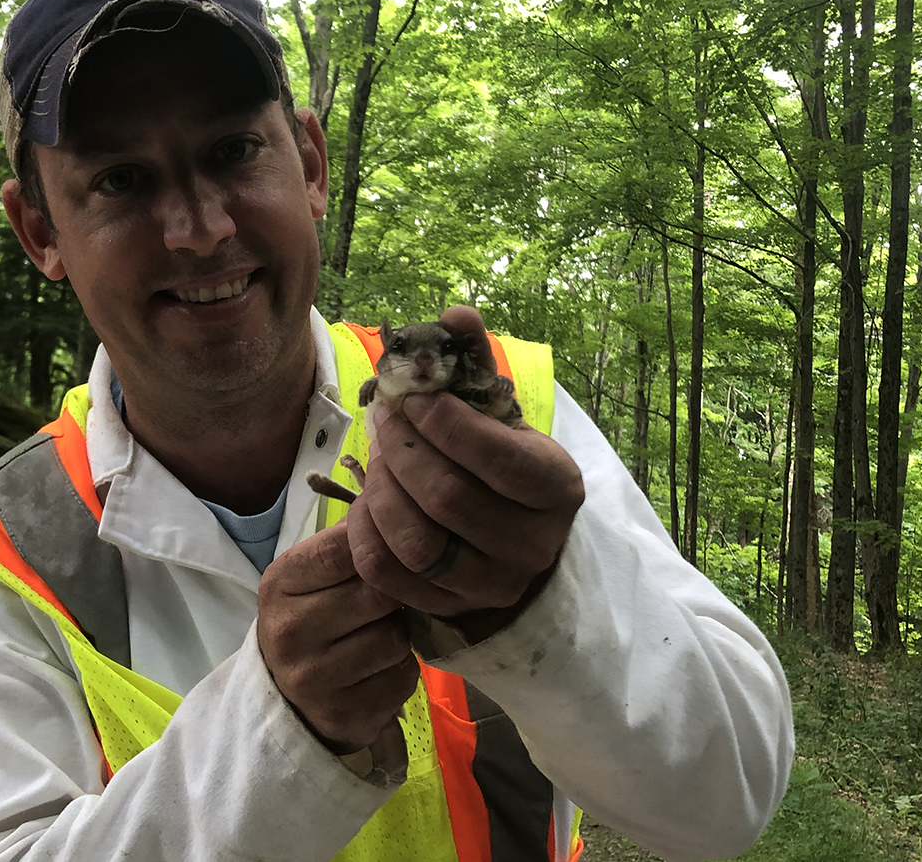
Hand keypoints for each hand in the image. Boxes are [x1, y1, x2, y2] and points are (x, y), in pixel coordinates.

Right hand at [257, 522, 419, 753]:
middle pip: (377, 594)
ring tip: (380, 634)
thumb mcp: (310, 578)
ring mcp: (314, 679)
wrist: (288, 703)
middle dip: (394, 594)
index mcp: (279, 585)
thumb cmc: (310, 622)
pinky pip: (403, 677)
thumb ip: (344, 545)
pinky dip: (402, 670)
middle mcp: (289, 632)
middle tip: (390, 598)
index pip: (342, 550)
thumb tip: (391, 502)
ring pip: (395, 638)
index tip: (394, 548)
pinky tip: (380, 669)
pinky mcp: (345, 715)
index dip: (379, 546)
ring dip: (400, 635)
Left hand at [347, 306, 584, 639]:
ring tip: (376, 455)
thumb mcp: (501, 415)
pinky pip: (388, 575)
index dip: (442, 421)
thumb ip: (476, 363)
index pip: (495, 456)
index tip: (410, 396)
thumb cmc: (504, 466)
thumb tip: (454, 312)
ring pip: (415, 541)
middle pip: (446, 497)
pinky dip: (364, 532)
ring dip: (379, 488)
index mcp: (557, 487)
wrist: (514, 541)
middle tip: (383, 417)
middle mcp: (533, 545)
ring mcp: (491, 585)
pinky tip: (366, 499)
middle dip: (402, 448)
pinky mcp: (449, 609)